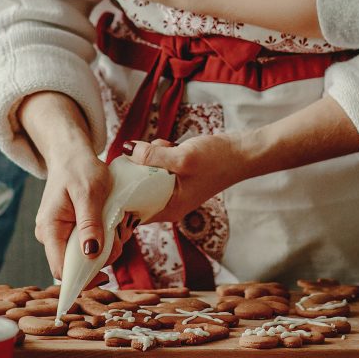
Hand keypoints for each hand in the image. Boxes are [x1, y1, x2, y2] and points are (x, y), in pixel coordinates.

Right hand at [32, 143, 113, 279]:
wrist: (72, 154)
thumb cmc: (79, 168)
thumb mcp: (89, 193)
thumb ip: (90, 224)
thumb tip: (91, 255)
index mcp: (49, 229)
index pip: (61, 270)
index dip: (83, 279)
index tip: (107, 275)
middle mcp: (50, 236)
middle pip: (76, 266)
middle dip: (101, 258)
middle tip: (119, 235)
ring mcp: (59, 234)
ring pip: (84, 257)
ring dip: (105, 247)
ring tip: (117, 224)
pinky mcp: (69, 230)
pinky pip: (87, 245)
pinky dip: (102, 239)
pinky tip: (111, 224)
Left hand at [127, 134, 257, 224]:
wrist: (243, 152)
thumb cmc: (218, 160)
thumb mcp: (182, 158)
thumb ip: (152, 157)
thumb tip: (127, 150)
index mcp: (169, 208)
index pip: (133, 211)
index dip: (121, 194)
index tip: (116, 173)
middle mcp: (169, 203)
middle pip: (136, 190)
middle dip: (137, 168)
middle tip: (148, 153)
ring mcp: (173, 189)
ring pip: (145, 174)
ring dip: (149, 157)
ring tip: (167, 148)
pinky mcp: (177, 175)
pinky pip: (157, 165)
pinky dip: (159, 153)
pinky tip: (171, 145)